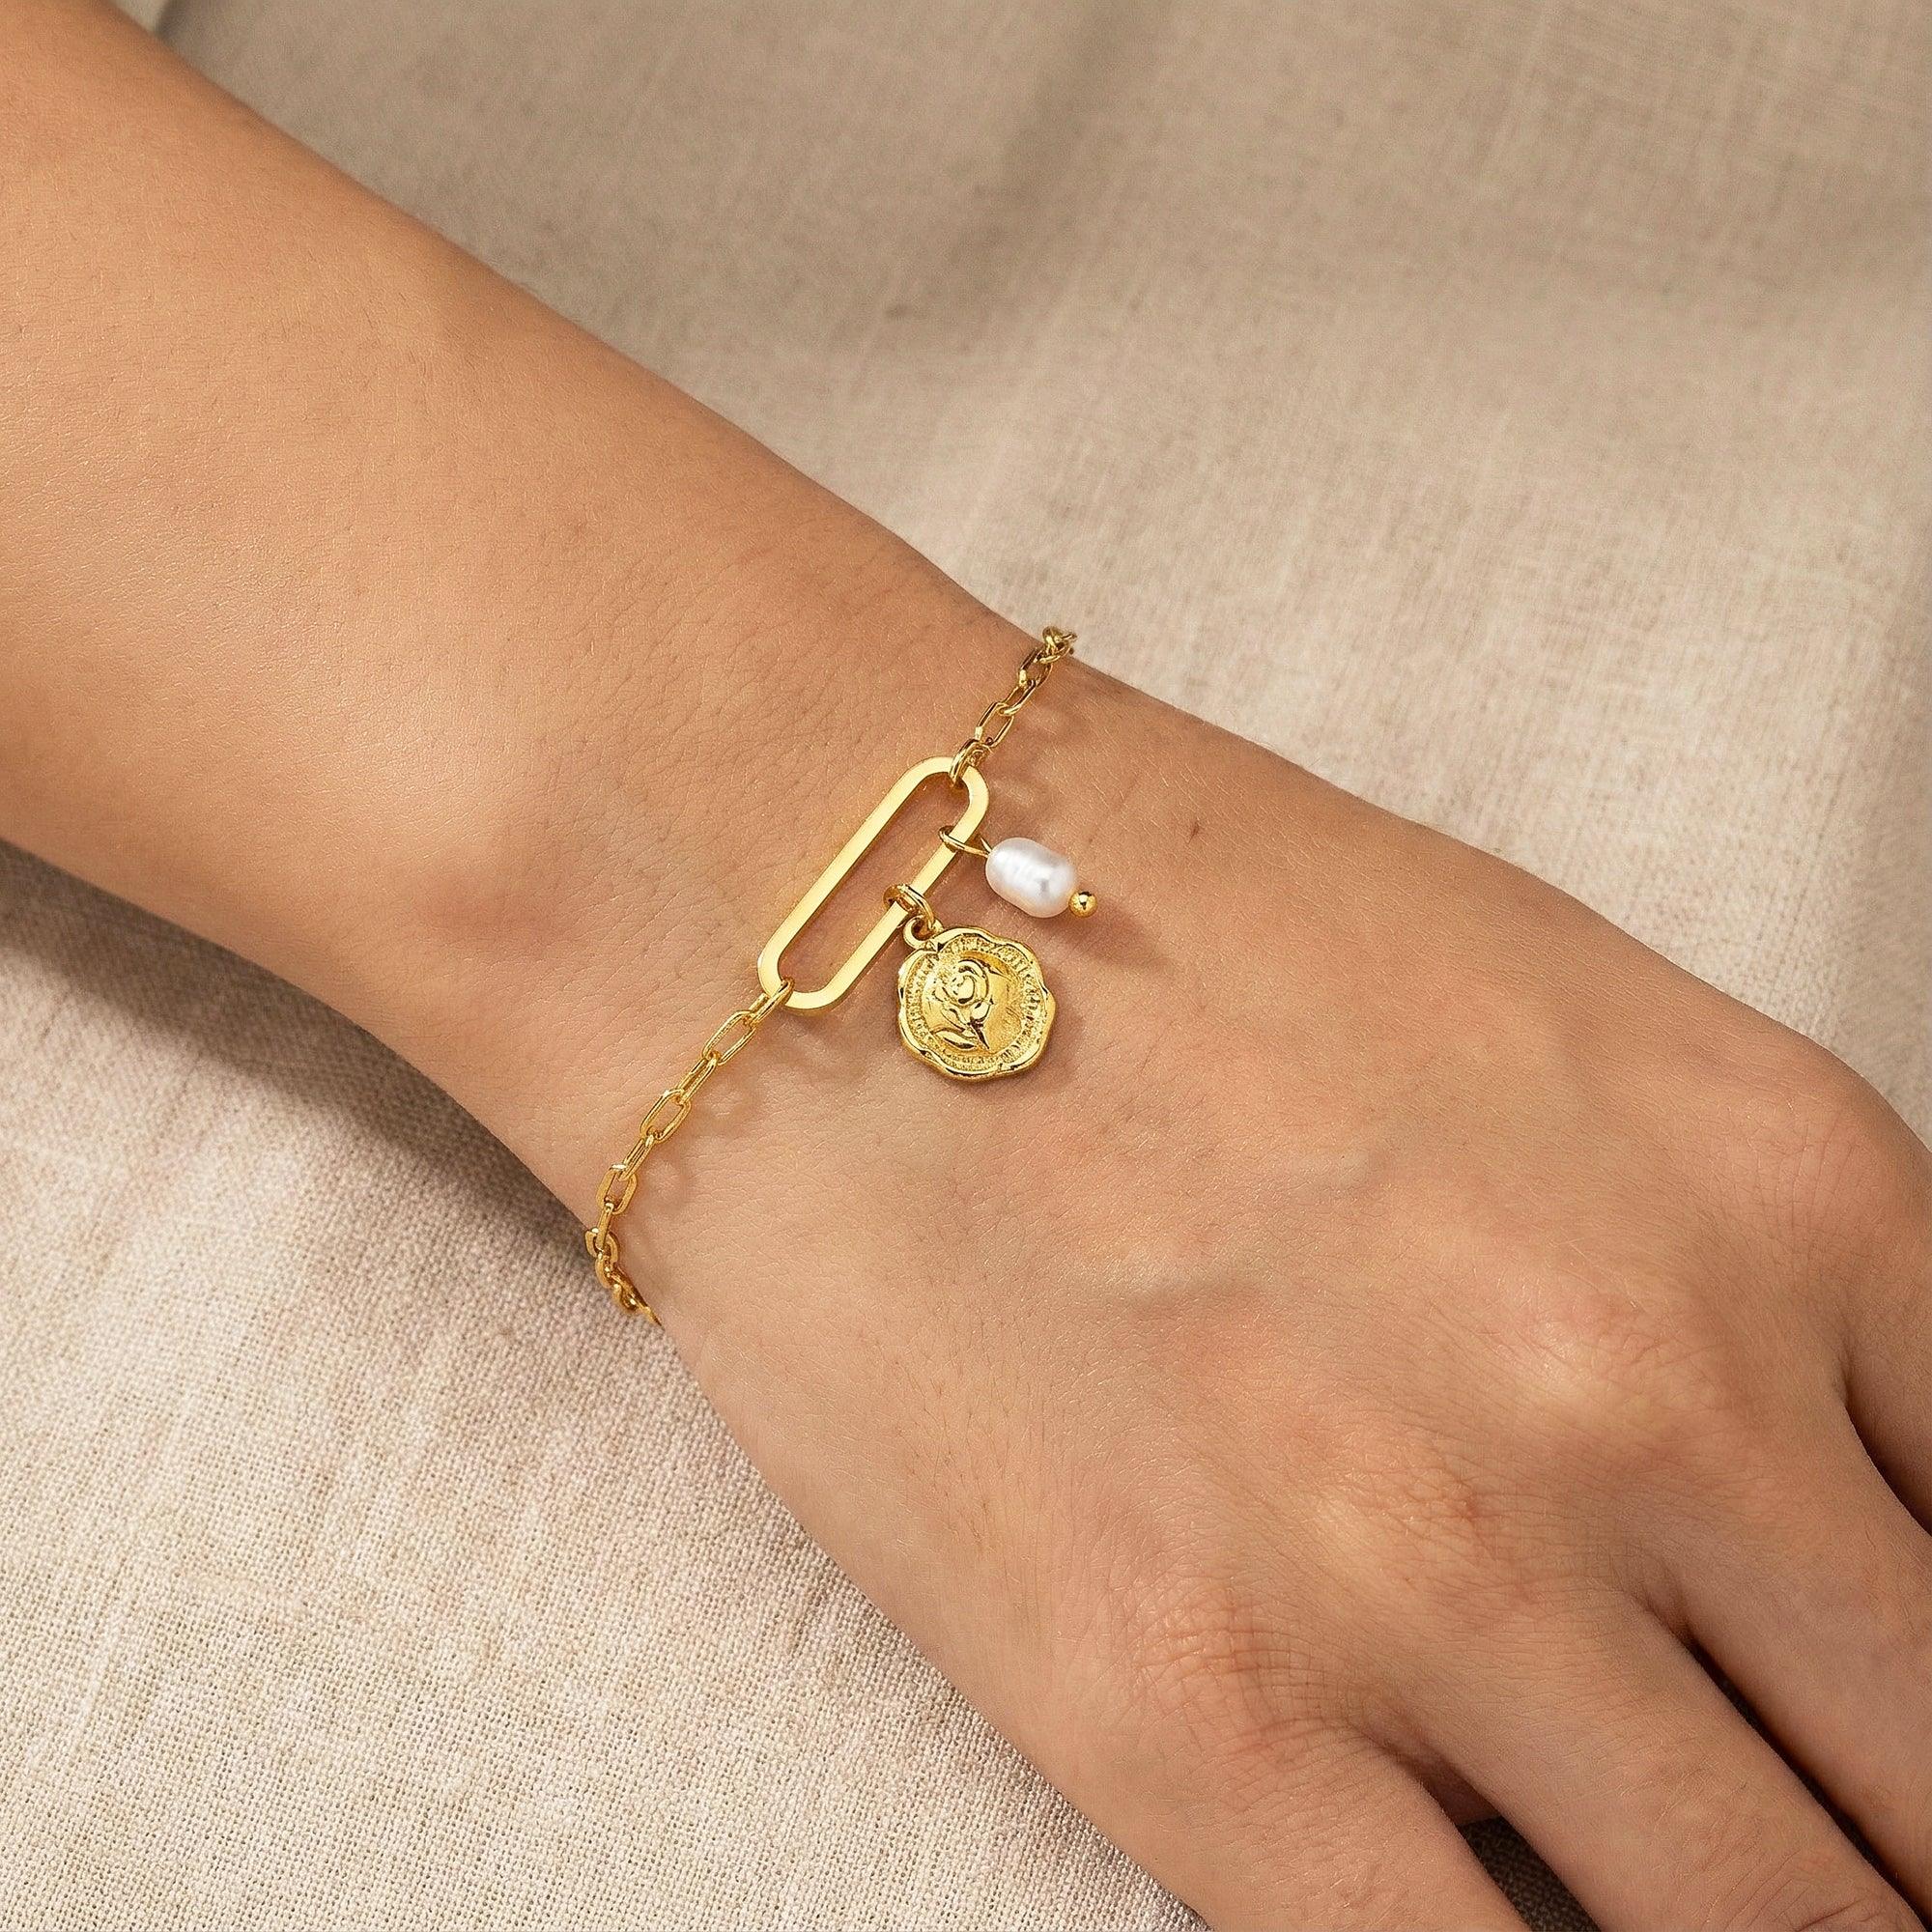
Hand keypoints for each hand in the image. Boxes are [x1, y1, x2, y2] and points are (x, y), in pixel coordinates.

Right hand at [610, 665, 1931, 1928]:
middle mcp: (1649, 1393)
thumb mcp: (1572, 1042)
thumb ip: (1776, 1296)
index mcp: (1790, 1193)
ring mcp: (1425, 1571)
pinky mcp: (1188, 1714)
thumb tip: (1848, 1551)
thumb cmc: (1180, 933)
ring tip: (1658, 1894)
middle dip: (1895, 1854)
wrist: (828, 909)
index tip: (1897, 1751)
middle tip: (1825, 1851)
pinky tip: (1491, 1931)